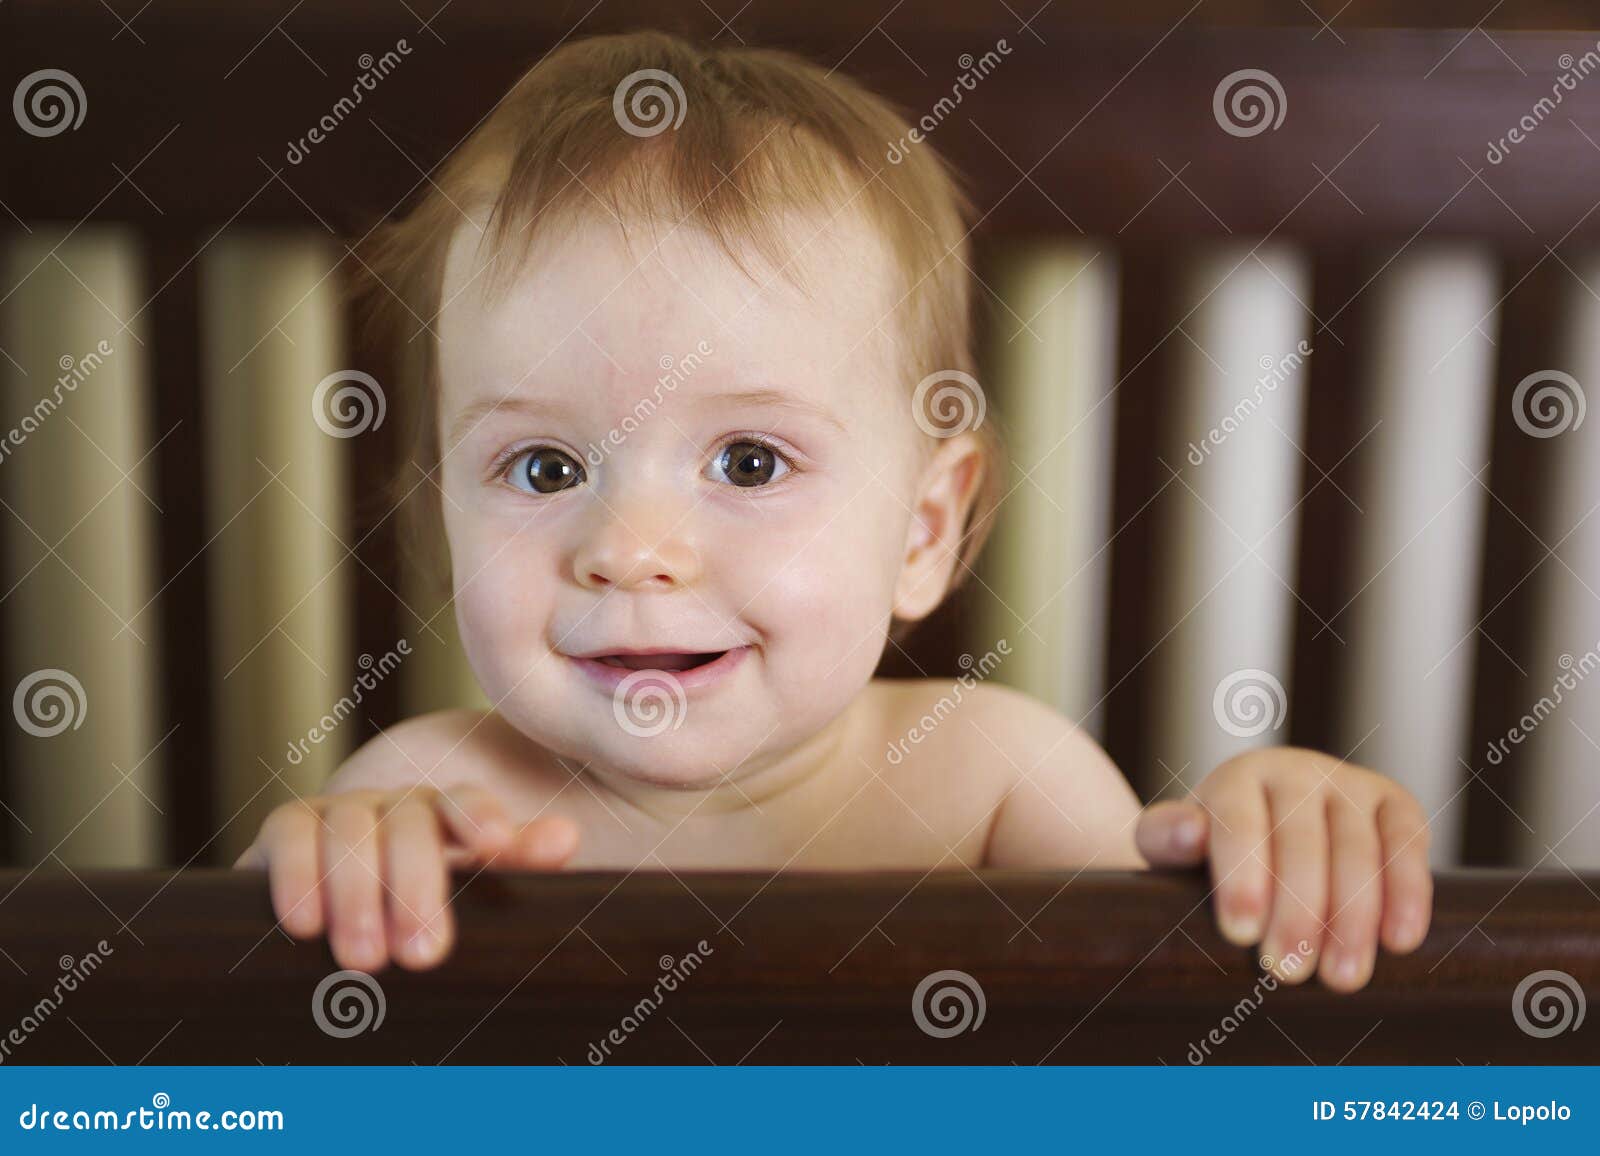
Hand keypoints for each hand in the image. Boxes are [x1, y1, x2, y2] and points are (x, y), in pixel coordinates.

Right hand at [233, 785, 578, 972]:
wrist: (332, 924)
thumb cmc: (418, 912)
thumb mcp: (473, 892)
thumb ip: (517, 861)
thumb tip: (565, 837)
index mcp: (449, 818)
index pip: (467, 803)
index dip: (481, 817)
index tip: (495, 845)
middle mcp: (397, 806)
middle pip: (410, 822)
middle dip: (416, 886)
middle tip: (423, 955)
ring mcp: (341, 812)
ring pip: (350, 828)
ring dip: (357, 892)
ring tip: (366, 959)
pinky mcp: (288, 829)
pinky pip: (290, 832)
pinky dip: (296, 874)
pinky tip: (305, 922)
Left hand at [1134, 747, 1431, 991]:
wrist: (1266, 834)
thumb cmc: (1211, 851)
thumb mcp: (1173, 843)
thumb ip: (1165, 837)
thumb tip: (1187, 834)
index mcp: (1237, 779)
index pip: (1238, 821)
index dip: (1241, 876)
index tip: (1240, 933)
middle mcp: (1296, 772)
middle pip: (1302, 841)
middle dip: (1297, 911)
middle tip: (1287, 971)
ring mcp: (1349, 785)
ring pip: (1357, 849)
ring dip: (1353, 918)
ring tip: (1341, 978)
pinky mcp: (1395, 805)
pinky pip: (1408, 844)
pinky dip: (1408, 892)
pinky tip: (1400, 940)